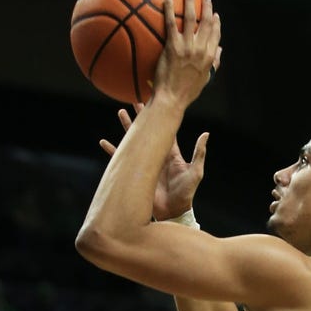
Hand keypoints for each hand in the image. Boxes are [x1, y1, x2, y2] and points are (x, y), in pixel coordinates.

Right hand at [100, 102, 209, 219]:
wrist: (173, 211)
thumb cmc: (186, 193)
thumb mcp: (195, 172)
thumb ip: (198, 153)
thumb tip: (206, 134)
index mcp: (170, 152)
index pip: (164, 129)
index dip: (159, 116)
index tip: (154, 102)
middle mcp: (156, 154)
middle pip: (147, 131)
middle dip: (140, 116)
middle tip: (133, 99)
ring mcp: (145, 163)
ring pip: (133, 141)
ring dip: (127, 127)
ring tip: (120, 112)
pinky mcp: (136, 173)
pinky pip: (121, 160)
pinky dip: (112, 152)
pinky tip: (104, 143)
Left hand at [154, 0, 221, 107]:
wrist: (172, 99)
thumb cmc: (186, 93)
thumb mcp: (204, 80)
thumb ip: (213, 64)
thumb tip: (220, 52)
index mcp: (209, 57)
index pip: (216, 35)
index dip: (216, 23)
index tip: (215, 14)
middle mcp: (201, 49)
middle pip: (207, 23)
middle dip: (207, 7)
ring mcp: (187, 47)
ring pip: (191, 18)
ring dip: (191, 2)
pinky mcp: (173, 46)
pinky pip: (171, 23)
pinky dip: (169, 9)